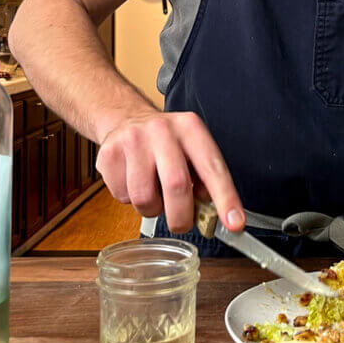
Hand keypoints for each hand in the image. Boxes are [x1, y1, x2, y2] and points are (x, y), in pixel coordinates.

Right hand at [95, 109, 245, 234]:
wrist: (125, 118)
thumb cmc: (165, 143)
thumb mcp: (191, 149)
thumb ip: (205, 178)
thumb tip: (215, 213)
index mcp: (190, 128)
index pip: (212, 167)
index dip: (226, 198)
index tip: (235, 223)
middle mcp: (162, 130)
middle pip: (177, 185)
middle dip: (182, 216)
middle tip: (182, 223)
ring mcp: (132, 140)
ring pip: (144, 198)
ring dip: (152, 208)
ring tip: (153, 193)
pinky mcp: (108, 154)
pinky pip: (122, 197)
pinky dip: (129, 200)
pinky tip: (132, 182)